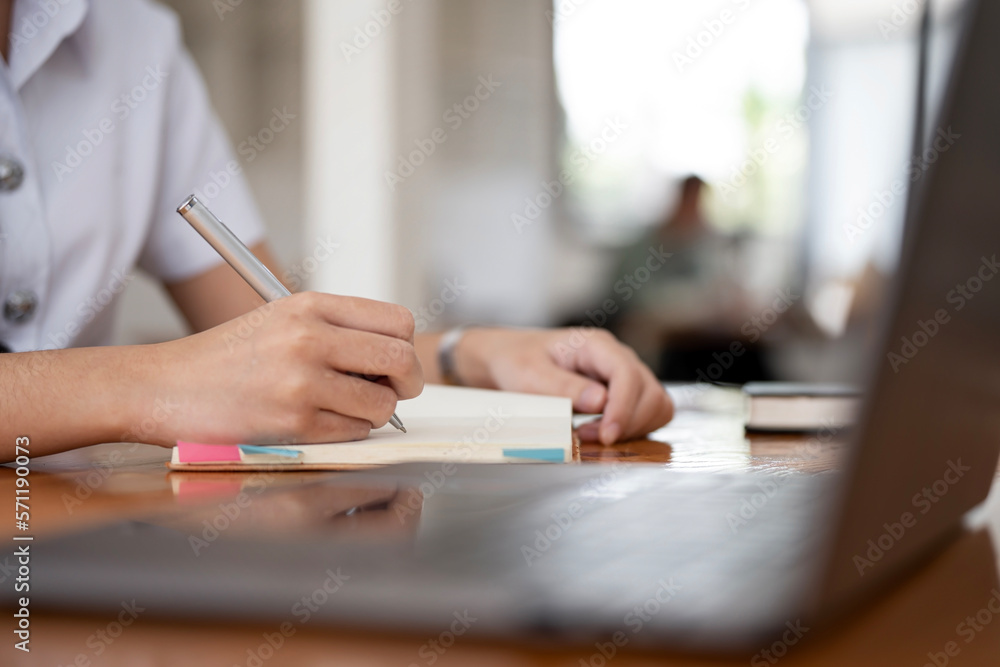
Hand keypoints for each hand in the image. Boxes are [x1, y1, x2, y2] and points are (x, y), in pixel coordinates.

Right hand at [131, 292, 422, 445]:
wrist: (164, 386)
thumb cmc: (227, 357)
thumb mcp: (281, 319)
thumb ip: (339, 329)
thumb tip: (397, 357)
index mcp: (310, 306)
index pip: (396, 321)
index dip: (404, 346)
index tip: (396, 362)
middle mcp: (309, 338)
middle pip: (400, 359)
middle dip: (405, 382)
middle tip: (393, 391)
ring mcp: (302, 382)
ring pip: (383, 404)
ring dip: (374, 412)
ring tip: (342, 407)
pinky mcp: (294, 423)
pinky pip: (354, 433)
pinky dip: (347, 432)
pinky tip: (317, 421)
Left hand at [452, 328, 672, 444]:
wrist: (509, 360)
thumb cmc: (516, 361)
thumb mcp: (528, 374)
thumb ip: (562, 386)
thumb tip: (601, 401)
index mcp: (595, 345)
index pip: (627, 373)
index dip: (623, 408)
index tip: (606, 435)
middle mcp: (616, 357)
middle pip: (650, 391)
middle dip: (626, 422)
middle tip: (587, 436)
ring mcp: (623, 375)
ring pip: (656, 404)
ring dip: (633, 427)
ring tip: (591, 434)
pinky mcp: (624, 393)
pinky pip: (649, 413)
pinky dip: (634, 428)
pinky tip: (600, 432)